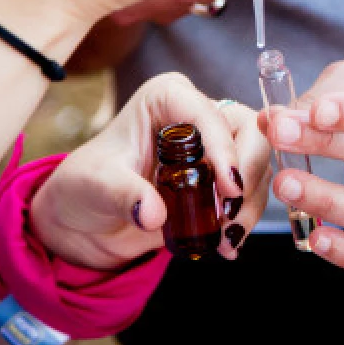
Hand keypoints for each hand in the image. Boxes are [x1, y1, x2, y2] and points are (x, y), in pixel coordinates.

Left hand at [30, 74, 270, 268]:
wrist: (87, 219)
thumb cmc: (85, 186)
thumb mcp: (95, 186)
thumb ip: (123, 194)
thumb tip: (152, 214)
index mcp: (167, 99)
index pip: (208, 113)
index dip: (224, 147)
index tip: (229, 187)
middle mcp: (197, 115)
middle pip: (249, 131)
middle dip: (248, 174)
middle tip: (232, 213)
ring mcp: (215, 146)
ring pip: (257, 163)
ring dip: (250, 202)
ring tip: (227, 237)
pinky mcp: (222, 178)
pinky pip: (251, 192)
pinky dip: (245, 218)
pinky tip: (227, 245)